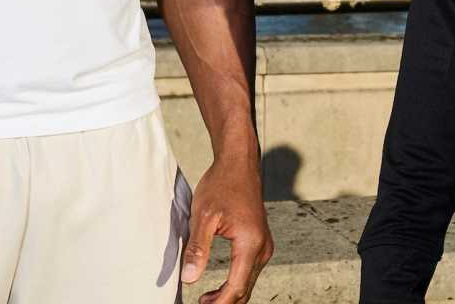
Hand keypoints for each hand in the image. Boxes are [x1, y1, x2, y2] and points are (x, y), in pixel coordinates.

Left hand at [181, 151, 273, 302]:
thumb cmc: (221, 185)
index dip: (219, 303)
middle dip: (224, 303)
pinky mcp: (261, 242)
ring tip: (205, 301)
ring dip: (229, 295)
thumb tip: (189, 278)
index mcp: (250, 243)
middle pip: (244, 289)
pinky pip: (250, 271)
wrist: (238, 164)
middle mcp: (263, 247)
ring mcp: (264, 245)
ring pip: (248, 282)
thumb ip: (198, 249)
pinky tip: (219, 288)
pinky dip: (236, 284)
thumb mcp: (203, 217)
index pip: (236, 287)